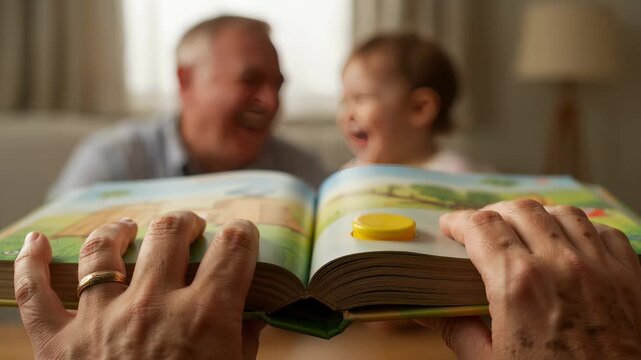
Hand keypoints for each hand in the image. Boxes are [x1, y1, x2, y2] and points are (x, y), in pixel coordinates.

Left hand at [14, 211, 262, 358]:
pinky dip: (30, 265)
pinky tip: (36, 243)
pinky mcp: (57, 345)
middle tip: (191, 229)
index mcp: (205, 316)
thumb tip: (251, 313)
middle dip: (186, 223)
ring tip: (128, 228)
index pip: (232, 248)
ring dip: (119, 231)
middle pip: (169, 234)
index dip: (242, 233)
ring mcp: (100, 321)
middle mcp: (153, 306)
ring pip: (102, 251)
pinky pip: (34, 295)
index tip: (241, 235)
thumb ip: (244, 341)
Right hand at [420, 200, 640, 358]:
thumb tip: (428, 310)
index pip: (481, 227)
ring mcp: (601, 268)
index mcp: (517, 286)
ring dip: (537, 216)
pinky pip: (605, 232)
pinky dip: (582, 230)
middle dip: (494, 213)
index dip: (459, 222)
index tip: (451, 227)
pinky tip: (570, 244)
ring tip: (524, 230)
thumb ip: (457, 331)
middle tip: (482, 228)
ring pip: (563, 213)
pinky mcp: (632, 278)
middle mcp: (560, 266)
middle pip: (520, 210)